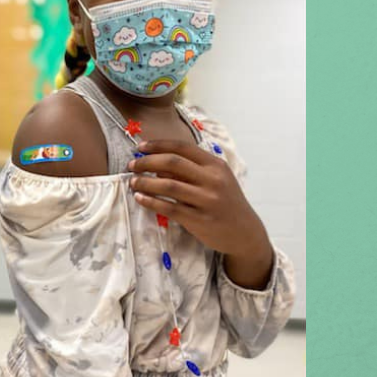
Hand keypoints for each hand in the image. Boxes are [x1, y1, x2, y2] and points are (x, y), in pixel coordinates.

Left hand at [128, 140, 273, 288]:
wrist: (244, 232)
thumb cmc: (225, 202)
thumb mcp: (215, 180)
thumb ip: (191, 170)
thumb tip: (157, 163)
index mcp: (215, 165)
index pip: (182, 147)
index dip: (158, 145)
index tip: (140, 147)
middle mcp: (212, 179)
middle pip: (172, 163)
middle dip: (147, 161)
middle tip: (132, 165)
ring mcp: (207, 200)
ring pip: (168, 185)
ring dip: (145, 182)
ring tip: (133, 182)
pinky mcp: (199, 220)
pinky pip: (169, 207)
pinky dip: (151, 201)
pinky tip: (140, 198)